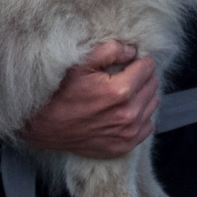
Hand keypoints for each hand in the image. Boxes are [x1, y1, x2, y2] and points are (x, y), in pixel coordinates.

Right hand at [16, 40, 157, 158]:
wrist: (44, 125)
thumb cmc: (60, 92)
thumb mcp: (81, 63)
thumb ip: (111, 50)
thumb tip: (133, 51)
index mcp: (120, 91)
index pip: (148, 67)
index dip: (138, 61)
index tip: (127, 62)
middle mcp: (128, 114)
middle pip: (152, 85)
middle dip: (142, 77)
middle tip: (124, 76)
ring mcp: (127, 133)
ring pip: (152, 104)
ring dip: (143, 95)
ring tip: (124, 92)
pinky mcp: (124, 146)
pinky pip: (147, 126)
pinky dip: (141, 116)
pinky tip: (125, 110)